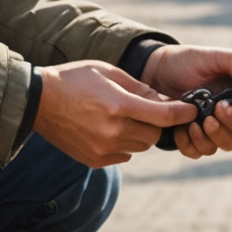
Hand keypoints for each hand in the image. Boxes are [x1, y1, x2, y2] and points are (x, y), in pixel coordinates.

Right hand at [33, 60, 195, 168]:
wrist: (38, 101)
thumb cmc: (75, 79)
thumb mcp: (108, 72)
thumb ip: (140, 88)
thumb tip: (165, 101)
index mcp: (118, 106)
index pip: (164, 116)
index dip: (183, 113)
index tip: (192, 110)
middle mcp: (113, 131)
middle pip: (154, 135)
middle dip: (157, 123)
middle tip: (148, 110)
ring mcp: (103, 149)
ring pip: (140, 146)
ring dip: (140, 133)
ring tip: (124, 117)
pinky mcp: (95, 159)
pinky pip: (124, 155)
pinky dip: (125, 144)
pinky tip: (110, 128)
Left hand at [140, 45, 231, 158]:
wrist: (155, 72)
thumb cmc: (187, 62)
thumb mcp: (211, 56)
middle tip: (217, 109)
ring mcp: (213, 129)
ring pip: (227, 145)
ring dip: (215, 136)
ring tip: (199, 120)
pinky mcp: (193, 139)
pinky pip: (200, 152)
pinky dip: (193, 143)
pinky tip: (183, 128)